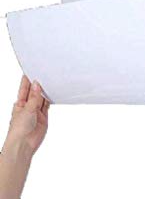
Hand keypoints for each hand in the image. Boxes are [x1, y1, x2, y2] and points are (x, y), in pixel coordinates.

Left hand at [1, 77, 49, 198]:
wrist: (23, 145)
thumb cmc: (18, 130)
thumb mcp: (26, 110)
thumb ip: (34, 97)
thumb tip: (37, 84)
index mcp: (19, 103)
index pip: (24, 88)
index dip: (28, 79)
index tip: (32, 69)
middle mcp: (28, 106)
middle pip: (35, 92)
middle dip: (39, 83)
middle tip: (45, 72)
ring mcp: (36, 111)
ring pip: (42, 98)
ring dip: (46, 91)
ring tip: (52, 80)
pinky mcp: (43, 117)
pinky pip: (48, 105)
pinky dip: (51, 99)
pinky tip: (54, 92)